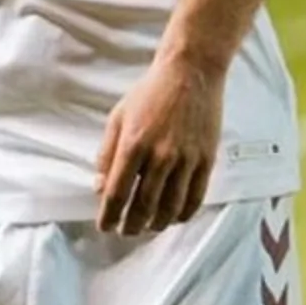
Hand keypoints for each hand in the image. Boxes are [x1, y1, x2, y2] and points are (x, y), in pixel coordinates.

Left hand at [95, 54, 224, 234]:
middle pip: (143, 206)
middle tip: (126, 231)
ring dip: (156, 224)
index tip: (105, 226)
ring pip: (170, 207)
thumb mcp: (118, 117)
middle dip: (131, 226)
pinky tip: (174, 218)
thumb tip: (98, 187)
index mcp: (134, 144)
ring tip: (147, 227)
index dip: (109, 216)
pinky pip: (195, 198)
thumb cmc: (150, 92)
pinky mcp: (206, 160)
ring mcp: (186, 160)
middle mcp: (160, 156)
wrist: (191, 73)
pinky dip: (183, 214)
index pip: (117, 193)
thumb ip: (106, 153)